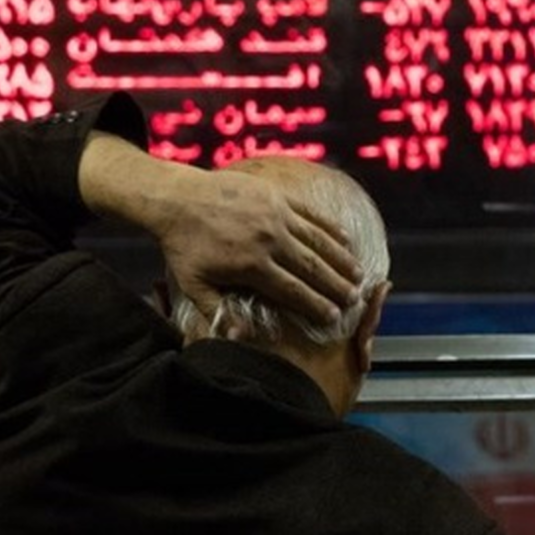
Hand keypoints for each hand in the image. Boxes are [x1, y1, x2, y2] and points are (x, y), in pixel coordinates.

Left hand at [156, 167, 362, 324]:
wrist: (176, 199)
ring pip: (317, 241)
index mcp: (252, 266)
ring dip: (341, 259)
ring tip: (358, 275)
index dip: (316, 306)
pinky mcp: (276, 196)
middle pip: (312, 268)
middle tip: (354, 300)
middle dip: (336, 286)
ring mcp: (276, 216)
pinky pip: (310, 214)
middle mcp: (269, 241)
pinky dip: (329, 227)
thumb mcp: (195, 285)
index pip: (293, 291)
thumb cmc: (184, 245)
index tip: (333, 317)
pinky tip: (345, 239)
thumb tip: (240, 338)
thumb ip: (218, 312)